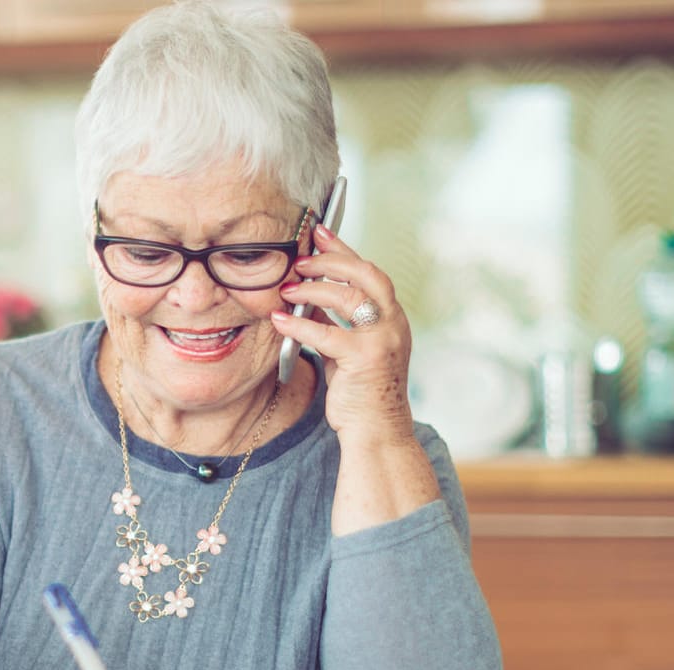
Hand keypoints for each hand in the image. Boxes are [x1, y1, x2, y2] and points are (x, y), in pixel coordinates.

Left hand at [272, 224, 416, 445]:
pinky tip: (279, 319)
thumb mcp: (347, 351)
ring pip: (348, 296)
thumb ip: (334, 323)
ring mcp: (383, 339)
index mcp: (391, 318)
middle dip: (330, 261)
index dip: (344, 250)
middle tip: (301, 259)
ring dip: (313, 287)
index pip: (370, 273)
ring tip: (287, 287)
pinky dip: (300, 323)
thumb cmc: (361, 393)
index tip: (320, 232)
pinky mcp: (366, 358)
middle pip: (365, 274)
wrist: (378, 432)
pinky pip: (327, 332)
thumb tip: (307, 296)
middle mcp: (393, 323)